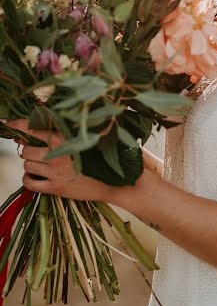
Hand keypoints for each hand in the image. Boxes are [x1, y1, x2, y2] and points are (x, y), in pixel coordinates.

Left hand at [9, 119, 155, 203]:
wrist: (116, 182)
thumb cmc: (105, 155)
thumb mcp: (91, 137)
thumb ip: (72, 128)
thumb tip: (53, 117)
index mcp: (66, 138)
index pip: (34, 129)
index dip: (18, 125)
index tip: (8, 123)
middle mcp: (58, 154)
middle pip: (26, 149)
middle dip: (28, 149)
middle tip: (36, 149)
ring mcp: (55, 172)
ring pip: (27, 165)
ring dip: (30, 164)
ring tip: (42, 163)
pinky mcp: (56, 188)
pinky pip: (29, 183)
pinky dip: (29, 178)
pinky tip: (37, 176)